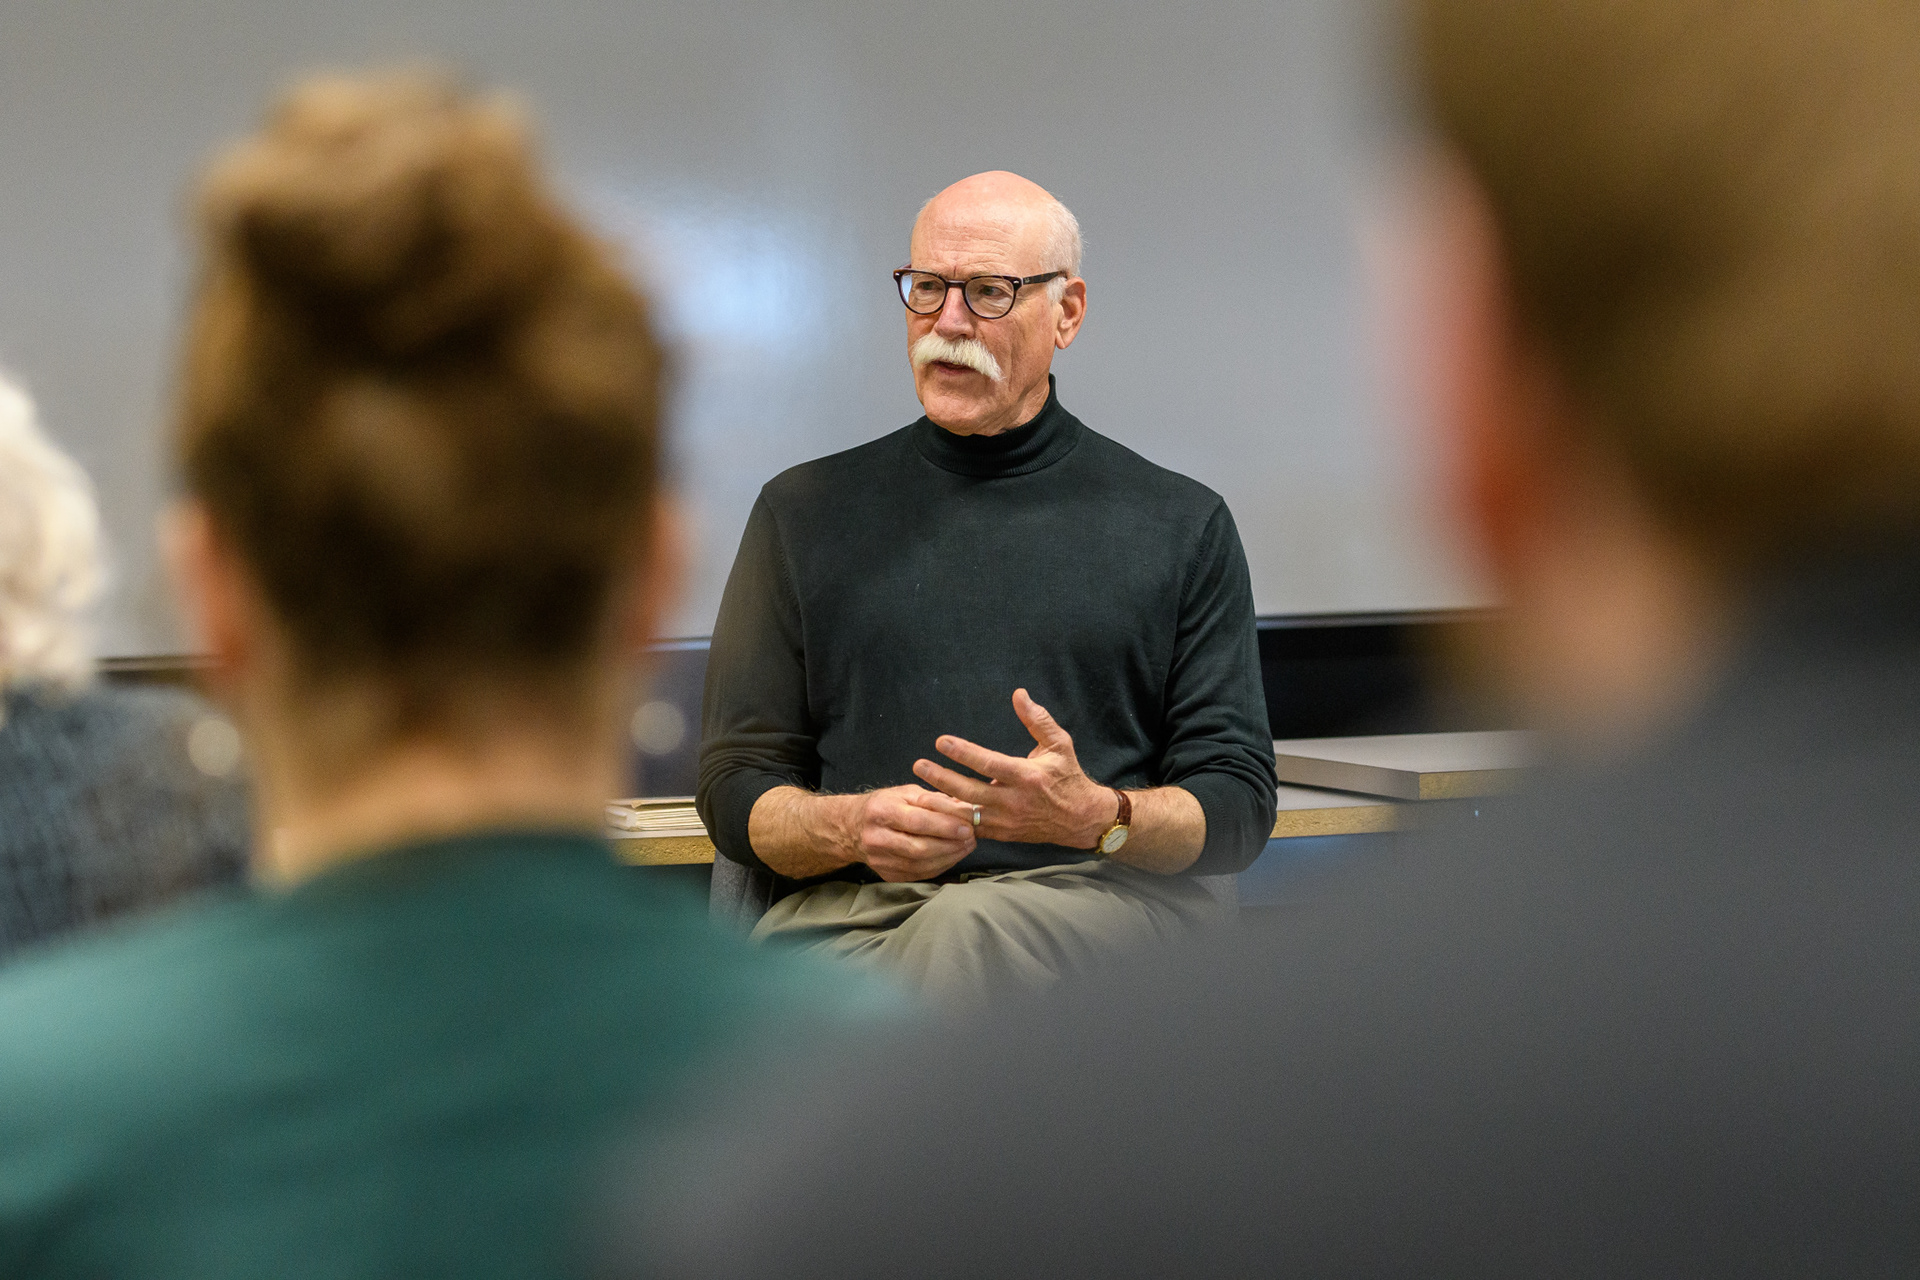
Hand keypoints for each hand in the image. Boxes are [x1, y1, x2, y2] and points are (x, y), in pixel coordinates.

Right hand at [839, 784, 977, 882]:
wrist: (852, 828)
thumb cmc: (886, 804)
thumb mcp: (906, 792)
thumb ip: (935, 800)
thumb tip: (967, 808)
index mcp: (881, 810)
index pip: (917, 821)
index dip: (945, 826)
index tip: (968, 826)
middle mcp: (877, 837)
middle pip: (920, 847)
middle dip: (951, 844)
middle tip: (972, 837)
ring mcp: (880, 860)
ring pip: (921, 864)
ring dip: (950, 857)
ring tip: (967, 846)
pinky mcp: (887, 874)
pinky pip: (919, 874)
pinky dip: (941, 866)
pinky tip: (953, 856)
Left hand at [912, 688, 1114, 848]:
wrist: (1080, 819)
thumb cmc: (1068, 776)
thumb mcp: (1059, 744)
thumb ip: (1038, 719)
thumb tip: (1018, 694)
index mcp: (1028, 776)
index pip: (989, 763)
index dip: (963, 752)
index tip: (941, 741)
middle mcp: (1015, 801)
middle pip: (970, 790)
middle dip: (942, 778)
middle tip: (919, 765)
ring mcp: (1008, 821)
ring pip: (967, 814)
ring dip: (941, 803)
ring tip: (917, 792)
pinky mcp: (1003, 833)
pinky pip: (972, 829)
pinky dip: (953, 821)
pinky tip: (934, 811)